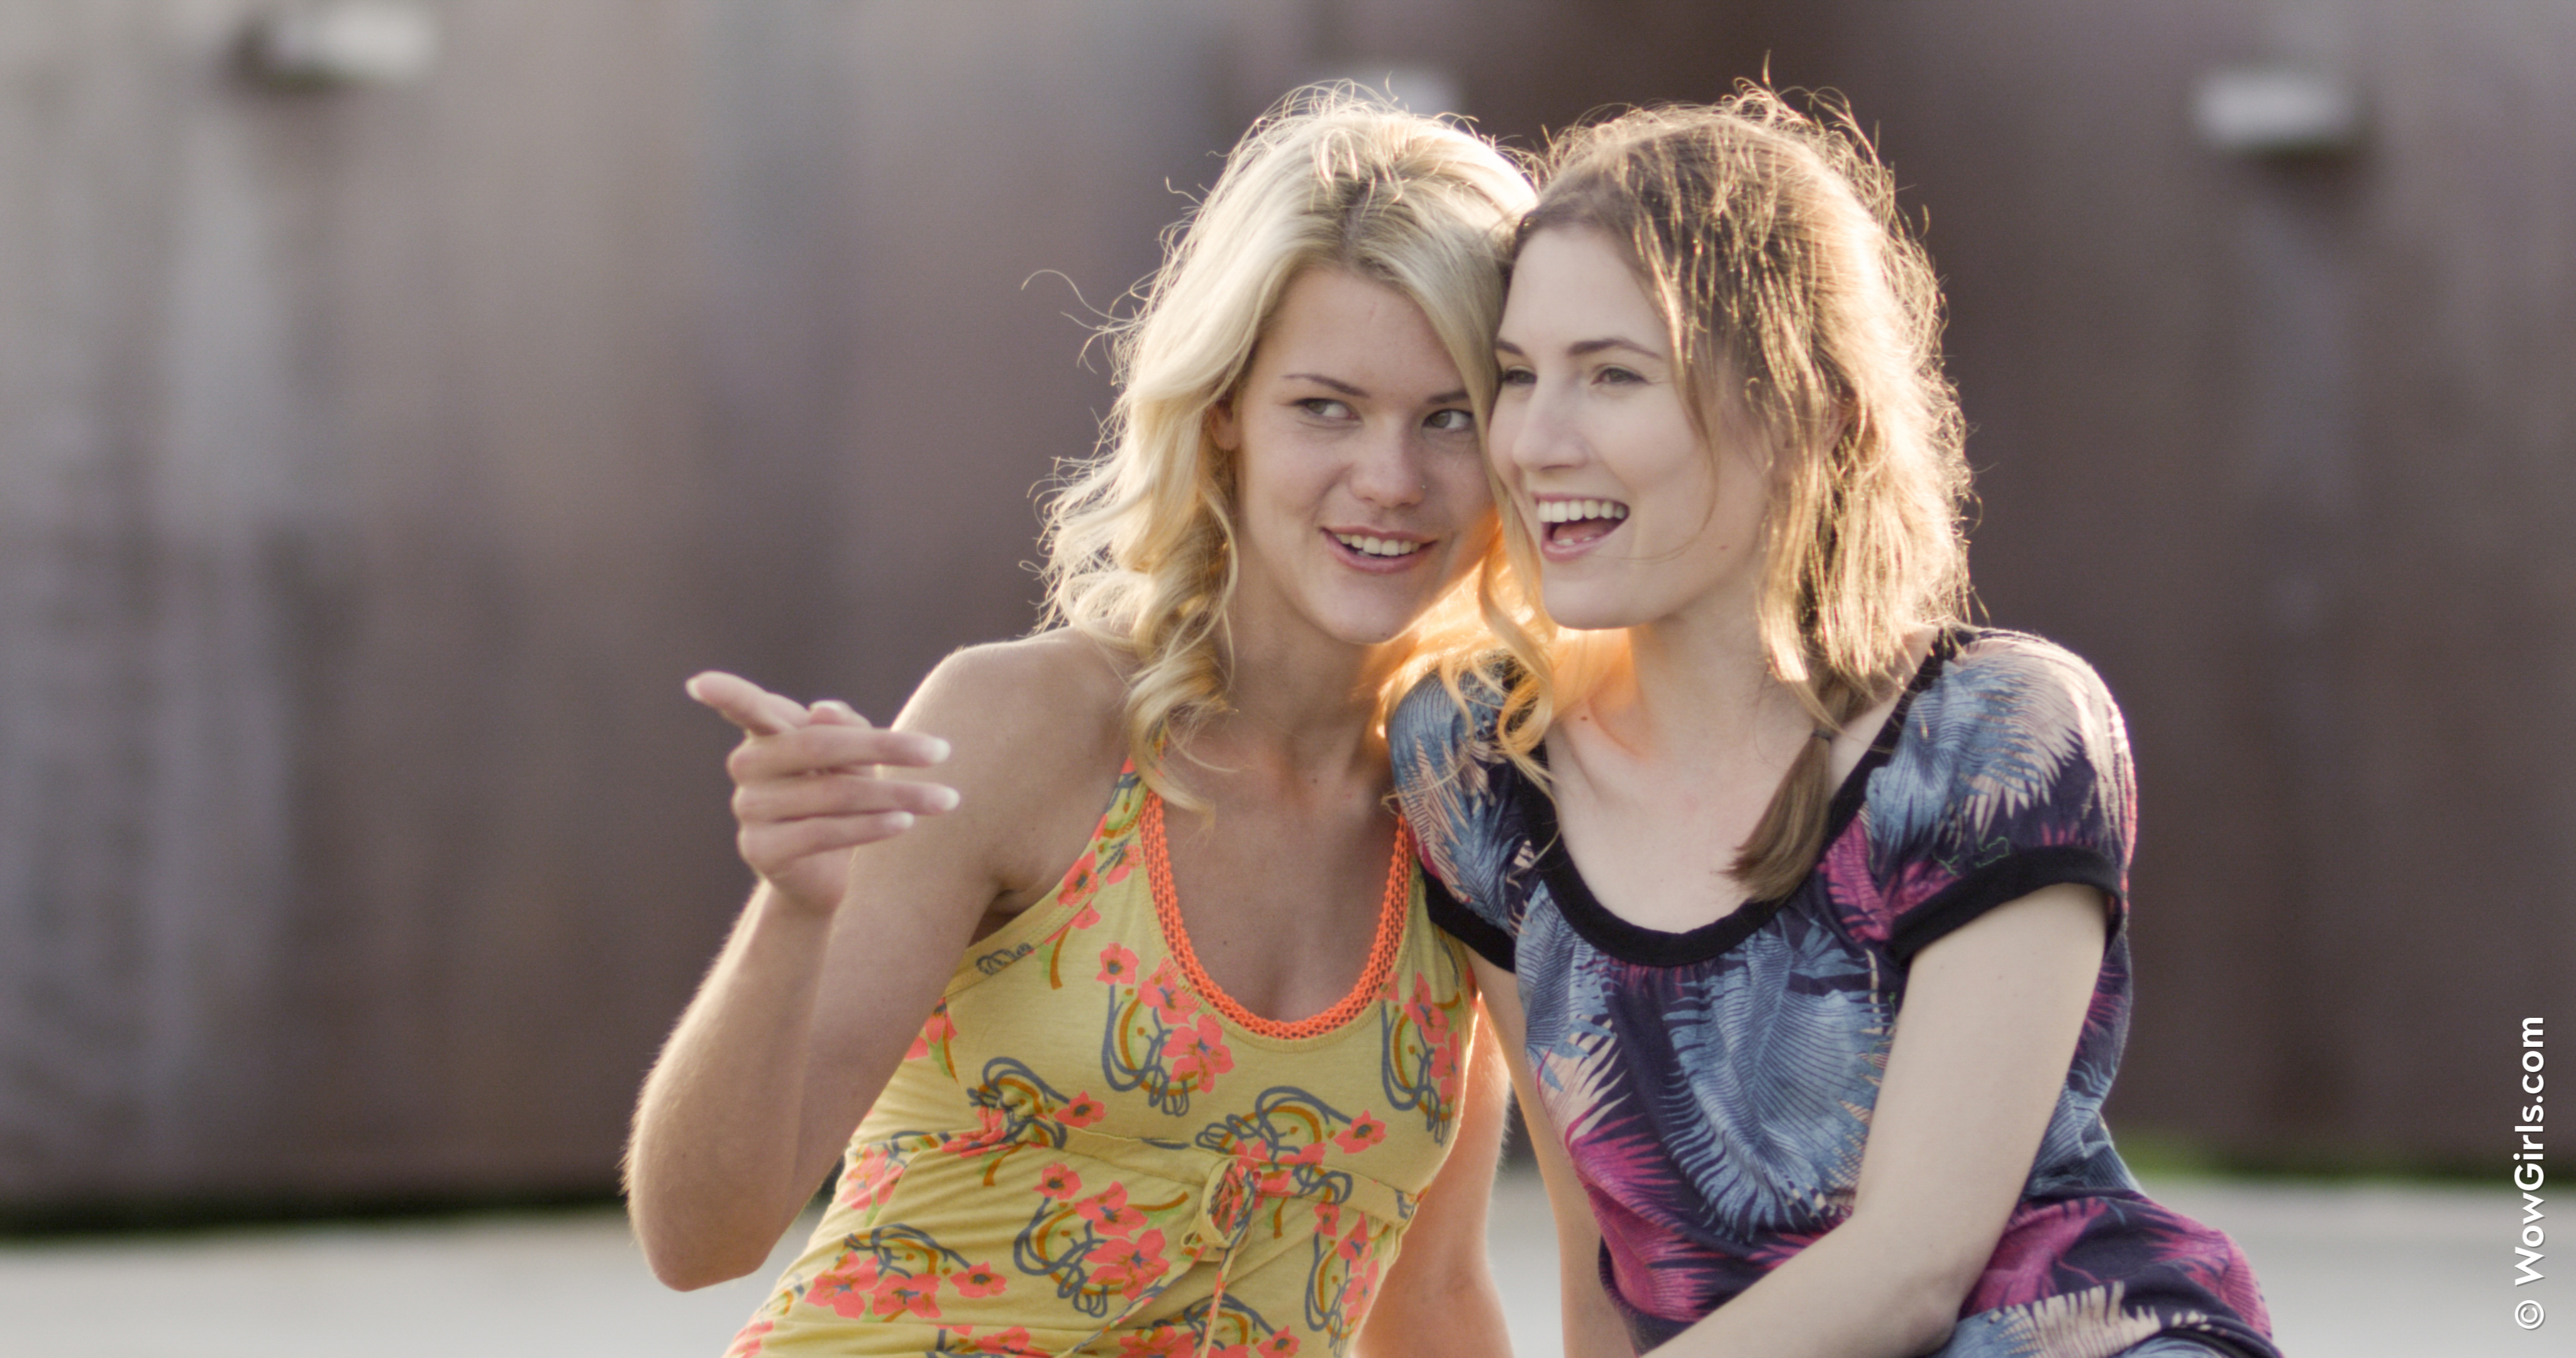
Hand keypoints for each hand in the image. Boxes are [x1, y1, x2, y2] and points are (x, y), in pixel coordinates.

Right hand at [687, 670, 958, 915]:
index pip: (745, 707)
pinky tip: (906, 822)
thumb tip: (822, 711)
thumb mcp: (852, 760)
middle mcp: (747, 767)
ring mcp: (750, 809)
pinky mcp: (761, 850)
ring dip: (898, 794)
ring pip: (831, 793)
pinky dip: (872, 826)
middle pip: (816, 744)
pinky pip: (823, 832)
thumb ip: (846, 729)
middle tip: (941, 750)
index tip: (699, 683)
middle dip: (885, 746)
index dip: (725, 695)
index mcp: (766, 734)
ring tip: (945, 799)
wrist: (825, 877)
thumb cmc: (842, 800)